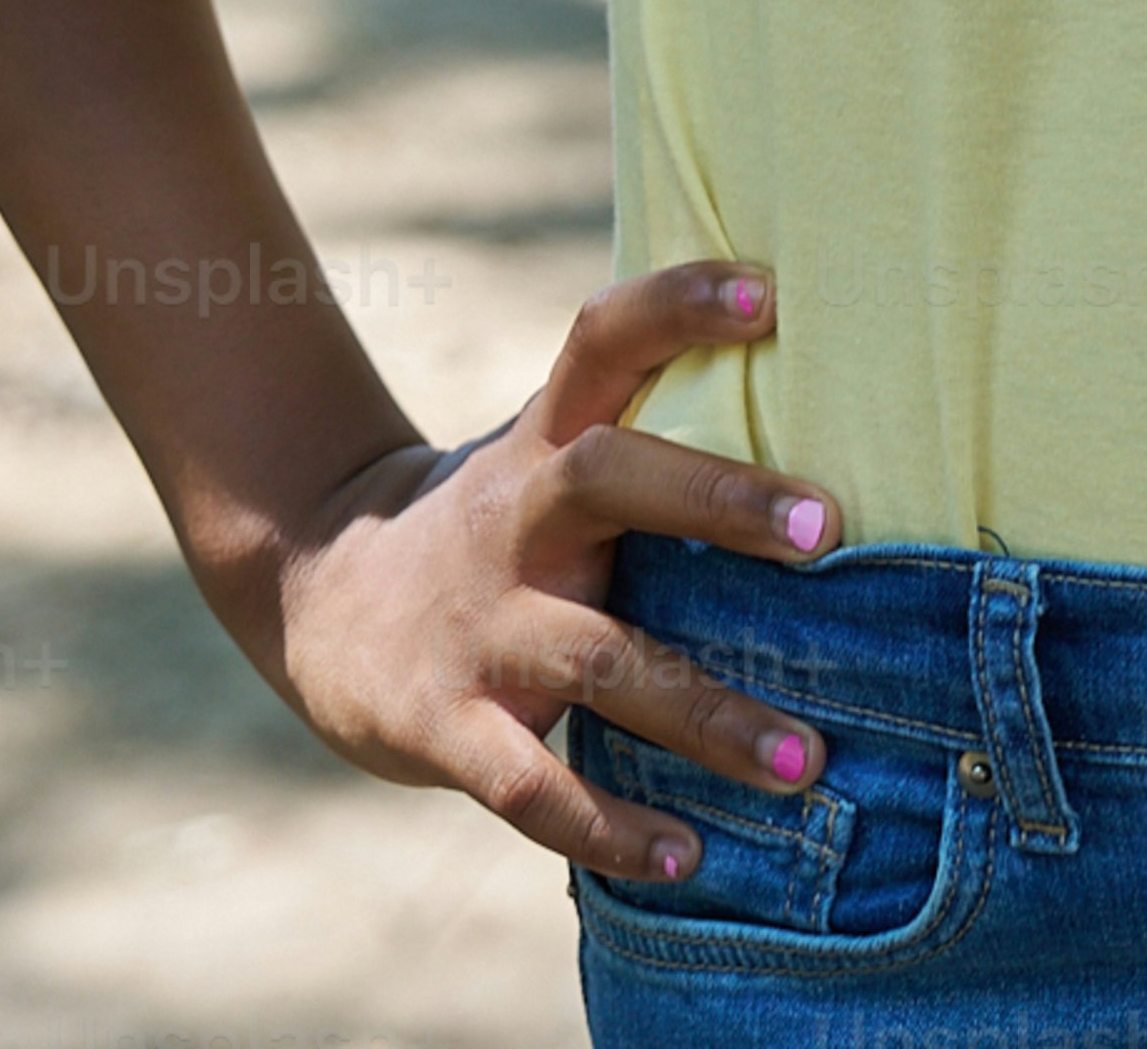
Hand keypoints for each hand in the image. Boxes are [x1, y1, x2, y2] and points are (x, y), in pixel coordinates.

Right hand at [254, 259, 843, 879]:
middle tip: (827, 528)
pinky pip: (531, 787)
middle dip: (717, 499)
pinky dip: (611, 828)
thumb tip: (824, 402)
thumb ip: (647, 436)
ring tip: (807, 760)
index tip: (766, 291)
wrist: (319, 596)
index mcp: (541, 443)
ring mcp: (476, 626)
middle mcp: (512, 520)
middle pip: (606, 476)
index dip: (674, 302)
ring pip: (596, 661)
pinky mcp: (443, 726)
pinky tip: (689, 856)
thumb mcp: (545, 458)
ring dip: (707, 713)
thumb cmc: (496, 523)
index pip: (601, 341)